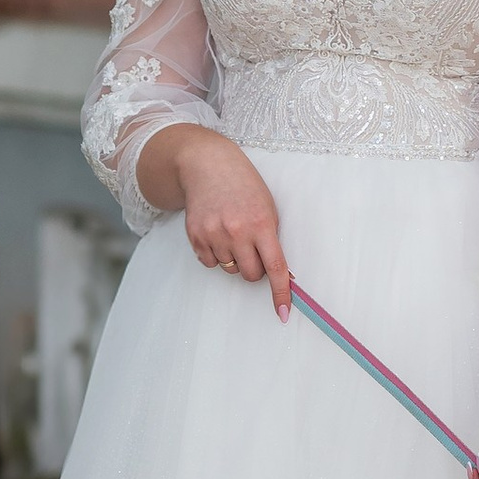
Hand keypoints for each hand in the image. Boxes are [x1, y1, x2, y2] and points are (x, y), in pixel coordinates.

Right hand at [140, 124, 290, 314]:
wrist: (207, 165)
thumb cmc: (244, 186)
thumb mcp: (267, 207)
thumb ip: (271, 238)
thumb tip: (278, 274)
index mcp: (261, 223)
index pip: (275, 266)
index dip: (280, 292)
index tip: (283, 312)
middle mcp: (236, 231)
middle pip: (251, 275)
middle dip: (256, 270)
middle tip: (254, 249)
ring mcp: (213, 234)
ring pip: (230, 270)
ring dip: (235, 260)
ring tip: (233, 233)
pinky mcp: (195, 236)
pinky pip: (209, 263)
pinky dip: (216, 256)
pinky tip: (217, 234)